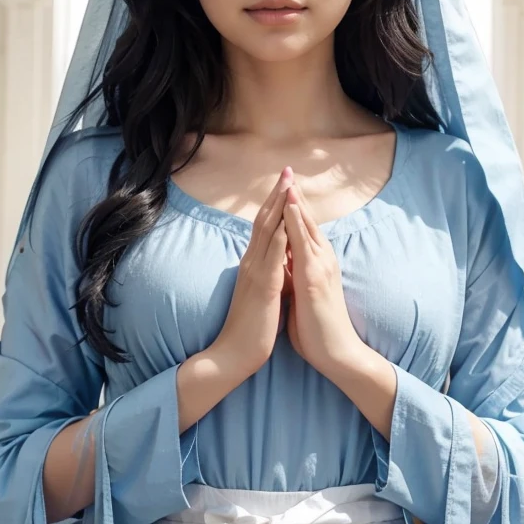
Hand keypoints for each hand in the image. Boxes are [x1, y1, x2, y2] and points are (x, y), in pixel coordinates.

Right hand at [209, 166, 293, 382]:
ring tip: (288, 182)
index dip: (275, 203)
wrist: (233, 354)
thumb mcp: (262, 294)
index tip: (285, 182)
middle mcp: (251, 262)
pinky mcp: (264, 286)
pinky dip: (282, 233)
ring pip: (268, 231)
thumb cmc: (251, 328)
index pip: (265, 226)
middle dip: (277, 193)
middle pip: (265, 220)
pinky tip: (290, 218)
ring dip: (279, 205)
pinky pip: (274, 254)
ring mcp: (256, 272)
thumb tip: (278, 262)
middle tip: (286, 169)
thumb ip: (268, 275)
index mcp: (253, 265)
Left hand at [282, 181, 365, 378]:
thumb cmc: (318, 329)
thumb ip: (296, 276)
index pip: (303, 228)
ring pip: (305, 225)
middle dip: (294, 195)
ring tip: (286, 177)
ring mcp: (319, 265)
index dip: (293, 207)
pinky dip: (293, 220)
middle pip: (305, 219)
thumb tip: (285, 266)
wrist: (337, 354)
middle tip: (286, 170)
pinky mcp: (314, 276)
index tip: (282, 186)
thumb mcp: (303, 295)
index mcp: (317, 264)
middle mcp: (321, 259)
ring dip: (294, 200)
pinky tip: (286, 205)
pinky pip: (301, 241)